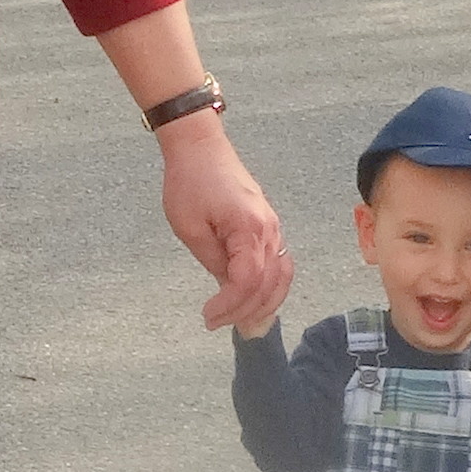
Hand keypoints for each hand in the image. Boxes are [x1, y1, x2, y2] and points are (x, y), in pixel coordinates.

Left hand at [154, 113, 288, 333]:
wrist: (201, 147)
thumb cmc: (189, 181)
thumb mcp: (190, 227)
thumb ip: (213, 261)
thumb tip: (227, 288)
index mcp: (248, 228)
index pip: (248, 281)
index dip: (230, 306)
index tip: (208, 317)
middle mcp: (268, 229)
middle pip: (270, 284)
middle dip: (247, 311)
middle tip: (219, 324)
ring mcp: (272, 227)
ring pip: (281, 276)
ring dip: (264, 302)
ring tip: (243, 322)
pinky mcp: (268, 225)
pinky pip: (277, 262)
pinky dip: (269, 285)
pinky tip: (252, 299)